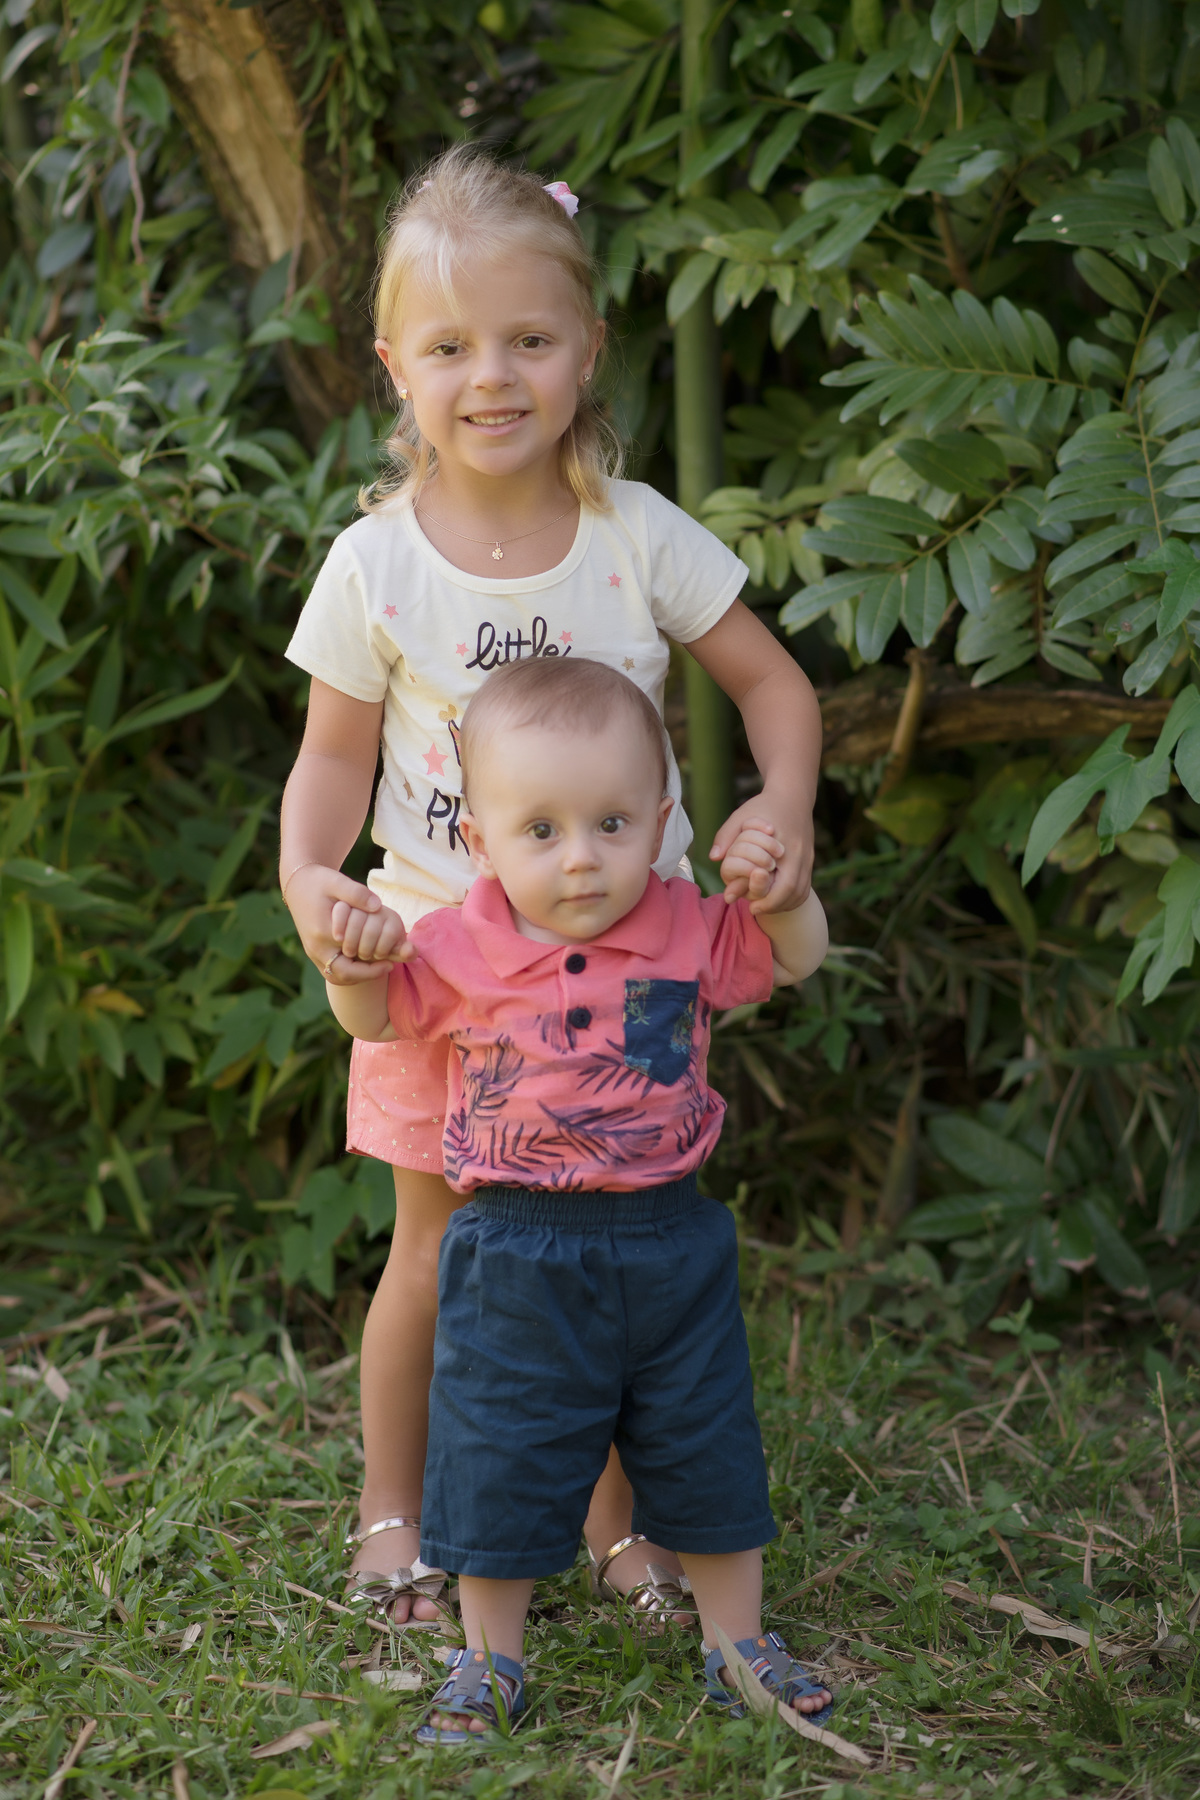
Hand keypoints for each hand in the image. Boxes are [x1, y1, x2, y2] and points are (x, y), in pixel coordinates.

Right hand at [284, 863, 406, 986]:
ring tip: (379, 966)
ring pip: (336, 976)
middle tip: (388, 966)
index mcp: (322, 932)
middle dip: (367, 974)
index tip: (390, 962)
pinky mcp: (314, 951)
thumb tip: (377, 906)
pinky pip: (332, 969)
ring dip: (358, 975)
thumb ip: (357, 893)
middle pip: (342, 975)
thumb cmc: (320, 881)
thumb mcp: (337, 881)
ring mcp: (313, 951)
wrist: (298, 884)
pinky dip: (349, 970)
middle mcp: (316, 947)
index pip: (349, 963)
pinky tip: (365, 961)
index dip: (371, 968)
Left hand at [711, 790, 813, 911]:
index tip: (751, 907)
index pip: (782, 885)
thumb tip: (714, 858)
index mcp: (784, 846)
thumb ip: (726, 836)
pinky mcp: (809, 860)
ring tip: (764, 906)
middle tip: (754, 909)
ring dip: (783, 904)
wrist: (792, 795)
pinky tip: (776, 899)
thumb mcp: (741, 816)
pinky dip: (791, 898)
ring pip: (801, 893)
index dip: (768, 900)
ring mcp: (807, 859)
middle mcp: (800, 855)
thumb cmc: (763, 807)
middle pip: (793, 892)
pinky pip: (805, 887)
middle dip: (773, 906)